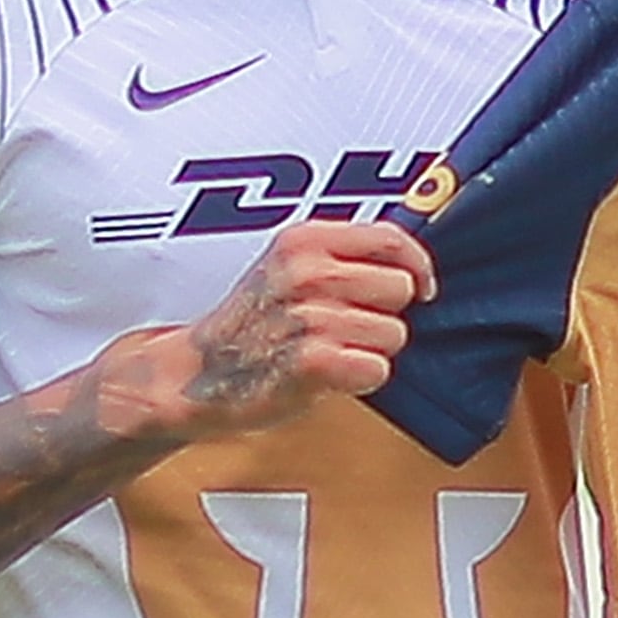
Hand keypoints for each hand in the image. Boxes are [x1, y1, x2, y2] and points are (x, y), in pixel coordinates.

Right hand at [114, 218, 433, 439]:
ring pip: (394, 334)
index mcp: (304, 240)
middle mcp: (307, 272)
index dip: (417, 266)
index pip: (390, 239)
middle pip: (400, 289)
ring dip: (370, 350)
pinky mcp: (312, 361)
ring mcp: (309, 315)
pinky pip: (378, 368)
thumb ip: (342, 258)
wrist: (195, 373)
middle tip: (347, 328)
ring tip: (330, 352)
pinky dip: (361, 379)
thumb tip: (412, 263)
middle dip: (384, 314)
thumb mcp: (288, 267)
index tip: (422, 287)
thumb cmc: (251, 324)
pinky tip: (329, 376)